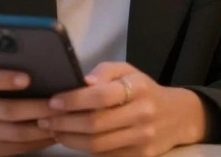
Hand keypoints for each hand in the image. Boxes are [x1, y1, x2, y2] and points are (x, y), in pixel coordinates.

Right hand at [0, 64, 57, 155]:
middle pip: (7, 110)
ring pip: (15, 133)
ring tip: (64, 120)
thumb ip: (21, 67)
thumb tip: (52, 67)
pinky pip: (18, 148)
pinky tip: (55, 133)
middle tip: (60, 105)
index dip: (5, 79)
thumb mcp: (6, 70)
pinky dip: (39, 141)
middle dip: (37, 108)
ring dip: (42, 128)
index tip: (27, 78)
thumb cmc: (4, 84)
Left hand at [41, 62, 207, 155]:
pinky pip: (104, 155)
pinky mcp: (140, 156)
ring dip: (69, 139)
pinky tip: (72, 139)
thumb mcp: (128, 71)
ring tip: (53, 130)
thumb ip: (104, 72)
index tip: (53, 102)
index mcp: (139, 88)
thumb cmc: (144, 90)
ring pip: (96, 145)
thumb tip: (82, 82)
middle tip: (44, 119)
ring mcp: (142, 138)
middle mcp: (143, 114)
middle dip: (64, 123)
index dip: (73, 100)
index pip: (101, 96)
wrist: (177, 116)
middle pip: (95, 124)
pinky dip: (83, 149)